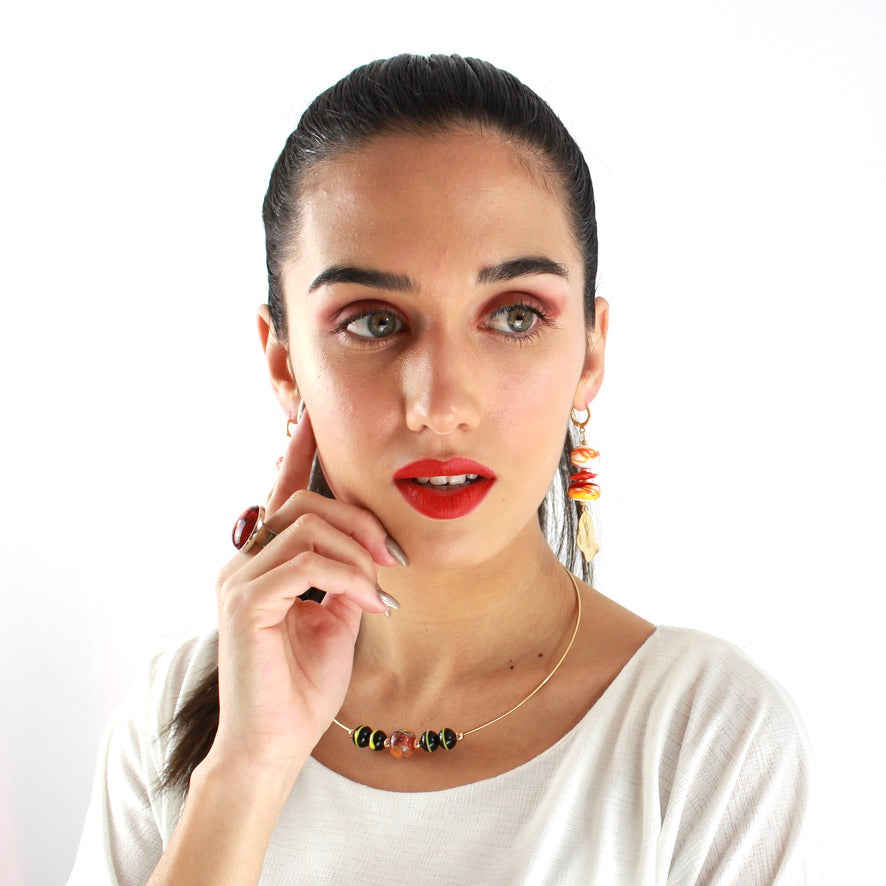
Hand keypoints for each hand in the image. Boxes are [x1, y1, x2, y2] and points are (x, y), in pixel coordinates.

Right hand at [209, 412, 400, 780]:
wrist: (276, 743)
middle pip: (304, 502)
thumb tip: (372, 548)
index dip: (297, 450)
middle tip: (394, 556)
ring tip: (382, 587)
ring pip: (307, 527)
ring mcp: (238, 579)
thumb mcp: (339, 617)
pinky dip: (348, 577)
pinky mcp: (244, 602)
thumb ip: (347, 574)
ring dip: (358, 552)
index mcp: (264, 560)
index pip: (282, 492)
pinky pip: (307, 563)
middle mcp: (244, 561)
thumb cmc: (303, 684)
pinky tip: (370, 602)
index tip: (313, 414)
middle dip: (359, 519)